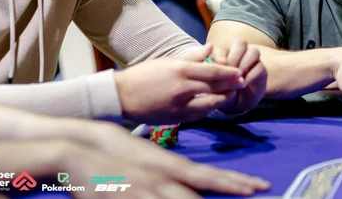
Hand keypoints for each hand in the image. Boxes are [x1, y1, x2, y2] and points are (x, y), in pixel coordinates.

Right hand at [78, 122, 269, 196]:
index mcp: (170, 165)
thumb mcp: (146, 160)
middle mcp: (166, 176)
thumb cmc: (113, 153)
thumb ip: (166, 173)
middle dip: (235, 188)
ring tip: (242, 197)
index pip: (211, 175)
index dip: (236, 181)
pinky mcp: (130, 198)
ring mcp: (149, 188)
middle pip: (206, 186)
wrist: (79, 147)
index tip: (259, 184)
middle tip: (262, 188)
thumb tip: (182, 183)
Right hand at [115, 45, 245, 123]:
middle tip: (242, 83)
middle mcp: (182, 88)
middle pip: (214, 88)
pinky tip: (214, 104)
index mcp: (180, 70)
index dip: (229, 73)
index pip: (212, 72)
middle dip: (231, 86)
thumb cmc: (144, 75)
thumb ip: (192, 56)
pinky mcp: (176, 118)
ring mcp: (179, 105)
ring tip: (230, 94)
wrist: (121, 96)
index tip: (240, 73)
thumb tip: (210, 48)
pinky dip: (209, 109)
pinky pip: (199, 114)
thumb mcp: (167, 61)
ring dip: (222, 99)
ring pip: (210, 104)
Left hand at [212, 40, 266, 114]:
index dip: (221, 53)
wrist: (236, 101)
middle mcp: (239, 52)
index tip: (220, 64)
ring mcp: (252, 60)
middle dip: (234, 57)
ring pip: (253, 51)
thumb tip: (209, 66)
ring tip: (238, 78)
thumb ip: (212, 74)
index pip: (222, 46)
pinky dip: (251, 75)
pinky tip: (243, 84)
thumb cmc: (222, 90)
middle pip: (241, 42)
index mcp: (224, 53)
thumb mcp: (214, 84)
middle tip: (230, 71)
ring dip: (245, 63)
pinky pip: (259, 66)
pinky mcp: (261, 69)